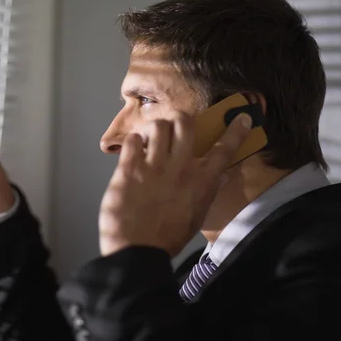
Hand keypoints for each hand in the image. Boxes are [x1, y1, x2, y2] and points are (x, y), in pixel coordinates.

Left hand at [99, 112, 251, 256]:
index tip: (241, 118)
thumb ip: (207, 192)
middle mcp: (180, 168)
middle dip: (181, 121)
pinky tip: (134, 152)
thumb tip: (219, 175)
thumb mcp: (197, 216)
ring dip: (156, 130)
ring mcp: (153, 166)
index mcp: (201, 182)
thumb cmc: (168, 238)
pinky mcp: (129, 169)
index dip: (235, 131)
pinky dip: (134, 142)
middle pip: (185, 124)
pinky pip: (133, 140)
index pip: (224, 150)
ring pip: (158, 126)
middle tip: (175, 128)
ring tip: (152, 140)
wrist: (137, 251)